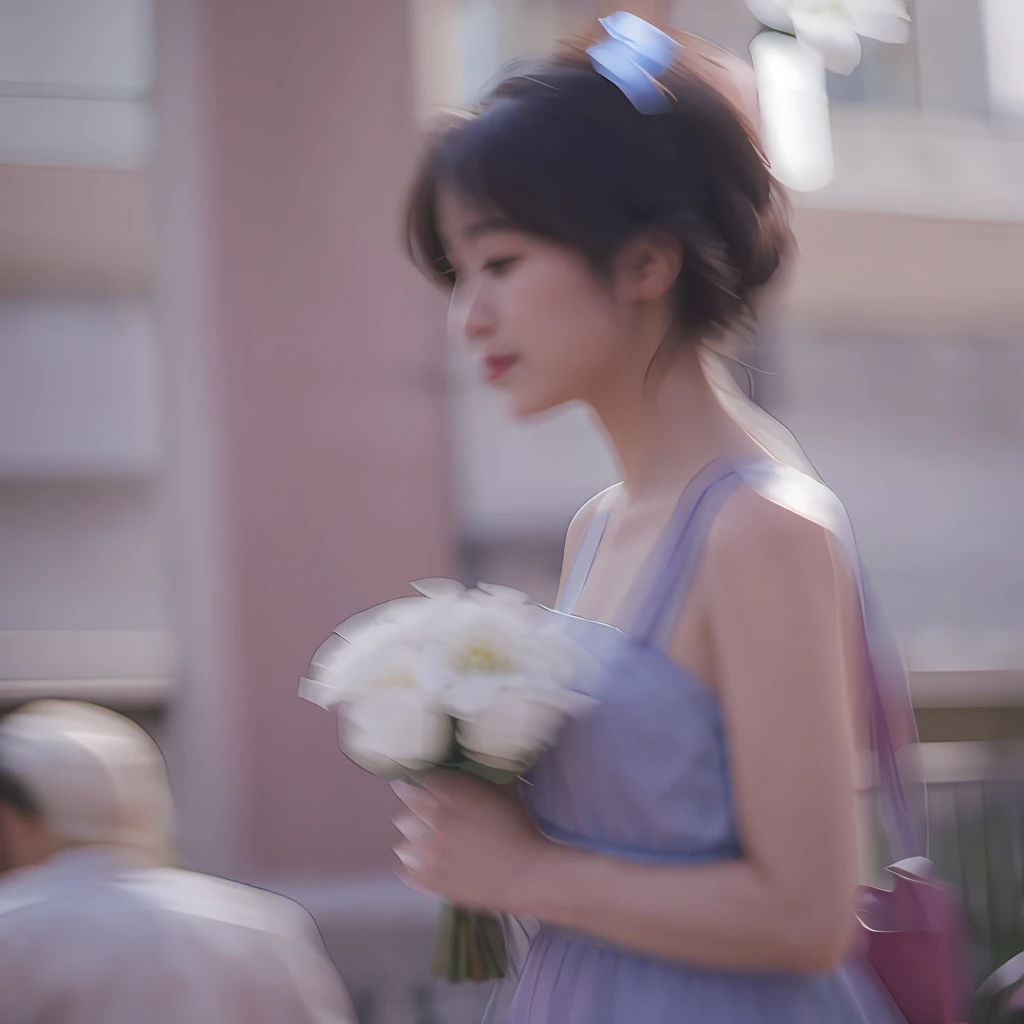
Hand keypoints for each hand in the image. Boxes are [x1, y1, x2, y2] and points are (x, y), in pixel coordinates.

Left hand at [391, 773, 546, 914]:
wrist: (528, 874)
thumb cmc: (520, 830)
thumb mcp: (502, 793)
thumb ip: (474, 783)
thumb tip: (457, 776)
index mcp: (454, 796)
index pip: (424, 782)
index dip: (424, 784)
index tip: (423, 788)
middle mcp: (435, 820)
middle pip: (409, 807)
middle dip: (414, 807)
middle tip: (422, 812)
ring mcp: (430, 852)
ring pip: (403, 840)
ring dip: (411, 838)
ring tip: (420, 841)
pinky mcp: (431, 880)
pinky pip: (406, 870)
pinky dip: (410, 865)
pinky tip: (419, 863)